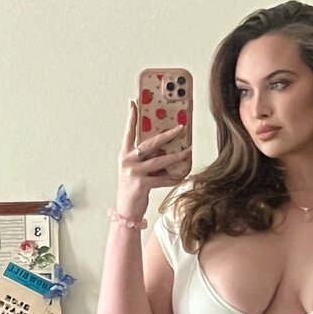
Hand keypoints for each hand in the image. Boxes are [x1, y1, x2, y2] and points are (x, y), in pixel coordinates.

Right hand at [115, 100, 191, 218]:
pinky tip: (183, 176)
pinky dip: (174, 178)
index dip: (131, 117)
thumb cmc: (132, 190)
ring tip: (188, 151)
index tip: (134, 102)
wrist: (126, 211)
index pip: (129, 132)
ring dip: (176, 156)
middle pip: (149, 143)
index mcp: (124, 155)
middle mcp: (127, 161)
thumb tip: (166, 149)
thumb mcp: (134, 170)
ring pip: (160, 160)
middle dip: (167, 134)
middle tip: (180, 127)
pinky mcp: (142, 184)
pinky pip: (163, 179)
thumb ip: (144, 159)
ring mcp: (134, 173)